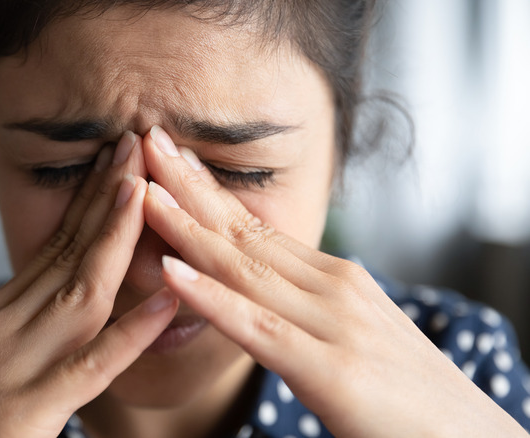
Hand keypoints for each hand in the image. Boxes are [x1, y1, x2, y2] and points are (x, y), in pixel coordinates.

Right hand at [0, 132, 177, 437]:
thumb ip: (18, 325)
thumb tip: (57, 297)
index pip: (53, 244)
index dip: (90, 199)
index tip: (118, 160)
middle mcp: (3, 324)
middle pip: (68, 250)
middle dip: (108, 195)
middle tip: (138, 142)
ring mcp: (13, 363)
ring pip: (79, 289)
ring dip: (115, 235)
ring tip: (147, 188)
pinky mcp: (24, 410)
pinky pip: (90, 366)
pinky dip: (131, 332)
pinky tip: (166, 302)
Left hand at [140, 126, 526, 436]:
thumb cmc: (405, 394)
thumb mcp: (350, 333)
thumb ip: (304, 309)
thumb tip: (260, 291)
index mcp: (332, 279)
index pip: (256, 227)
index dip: (207, 191)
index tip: (170, 159)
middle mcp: (331, 287)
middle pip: (243, 231)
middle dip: (188, 185)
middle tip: (145, 140)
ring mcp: (332, 322)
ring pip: (242, 266)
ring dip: (185, 225)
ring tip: (142, 190)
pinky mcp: (331, 369)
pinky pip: (257, 326)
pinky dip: (210, 297)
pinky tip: (168, 271)